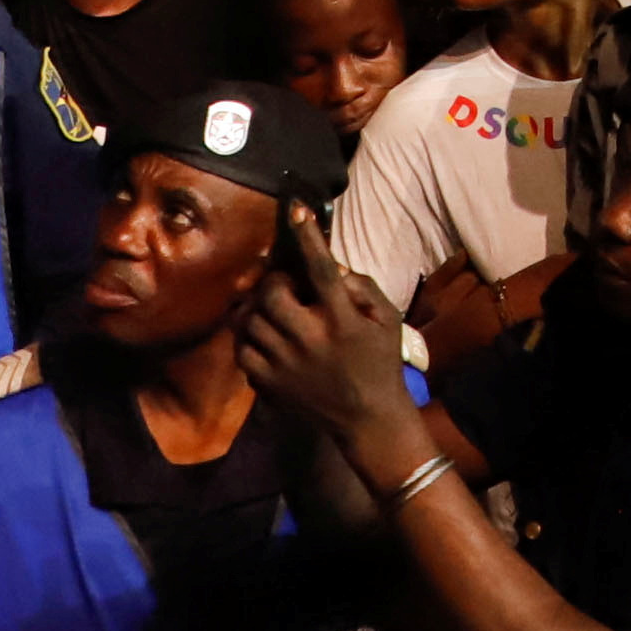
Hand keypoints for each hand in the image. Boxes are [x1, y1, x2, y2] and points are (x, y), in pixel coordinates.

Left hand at [230, 204, 416, 455]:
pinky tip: (265, 336)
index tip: (296, 210)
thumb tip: (332, 267)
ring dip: (260, 307)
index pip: (321, 269)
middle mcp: (310, 339)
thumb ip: (362, 288)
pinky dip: (249, 337)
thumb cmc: (381, 363)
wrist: (368, 420)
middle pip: (273, 294)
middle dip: (275, 280)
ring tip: (274, 309)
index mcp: (342, 320)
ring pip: (253, 320)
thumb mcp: (387, 320)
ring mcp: (285, 363)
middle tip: (286, 282)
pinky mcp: (269, 383)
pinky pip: (244, 350)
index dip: (307, 237)